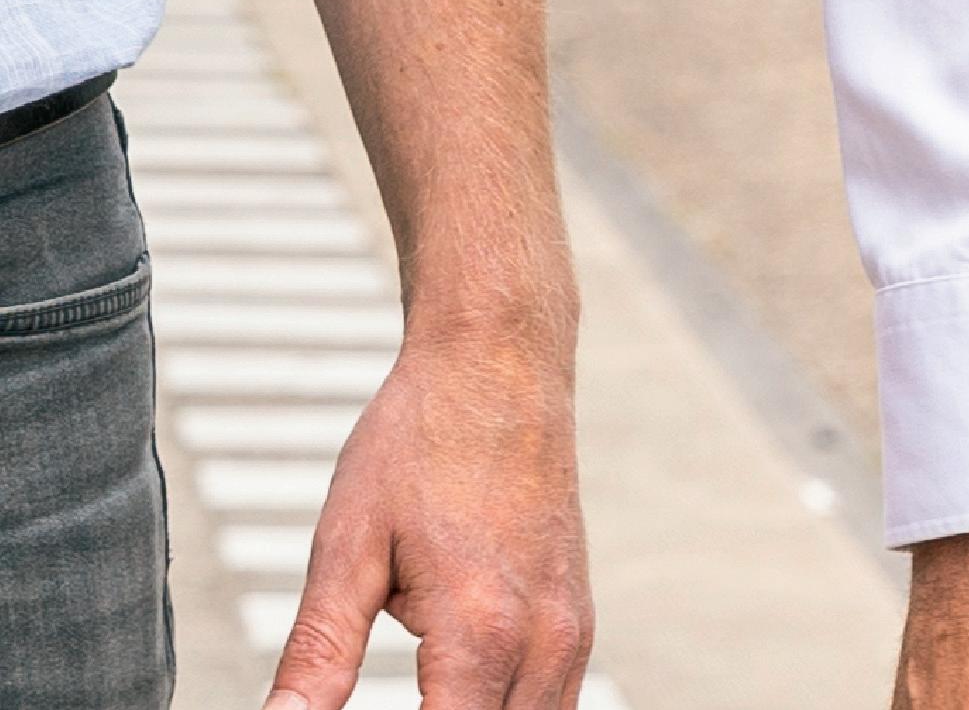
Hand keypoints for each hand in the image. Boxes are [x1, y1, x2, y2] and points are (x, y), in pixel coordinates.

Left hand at [261, 334, 593, 709]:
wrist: (498, 364)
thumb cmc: (423, 436)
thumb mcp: (350, 542)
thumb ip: (317, 653)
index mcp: (481, 632)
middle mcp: (544, 642)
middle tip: (388, 690)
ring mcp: (572, 629)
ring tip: (419, 687)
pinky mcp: (579, 612)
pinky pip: (554, 701)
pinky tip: (458, 679)